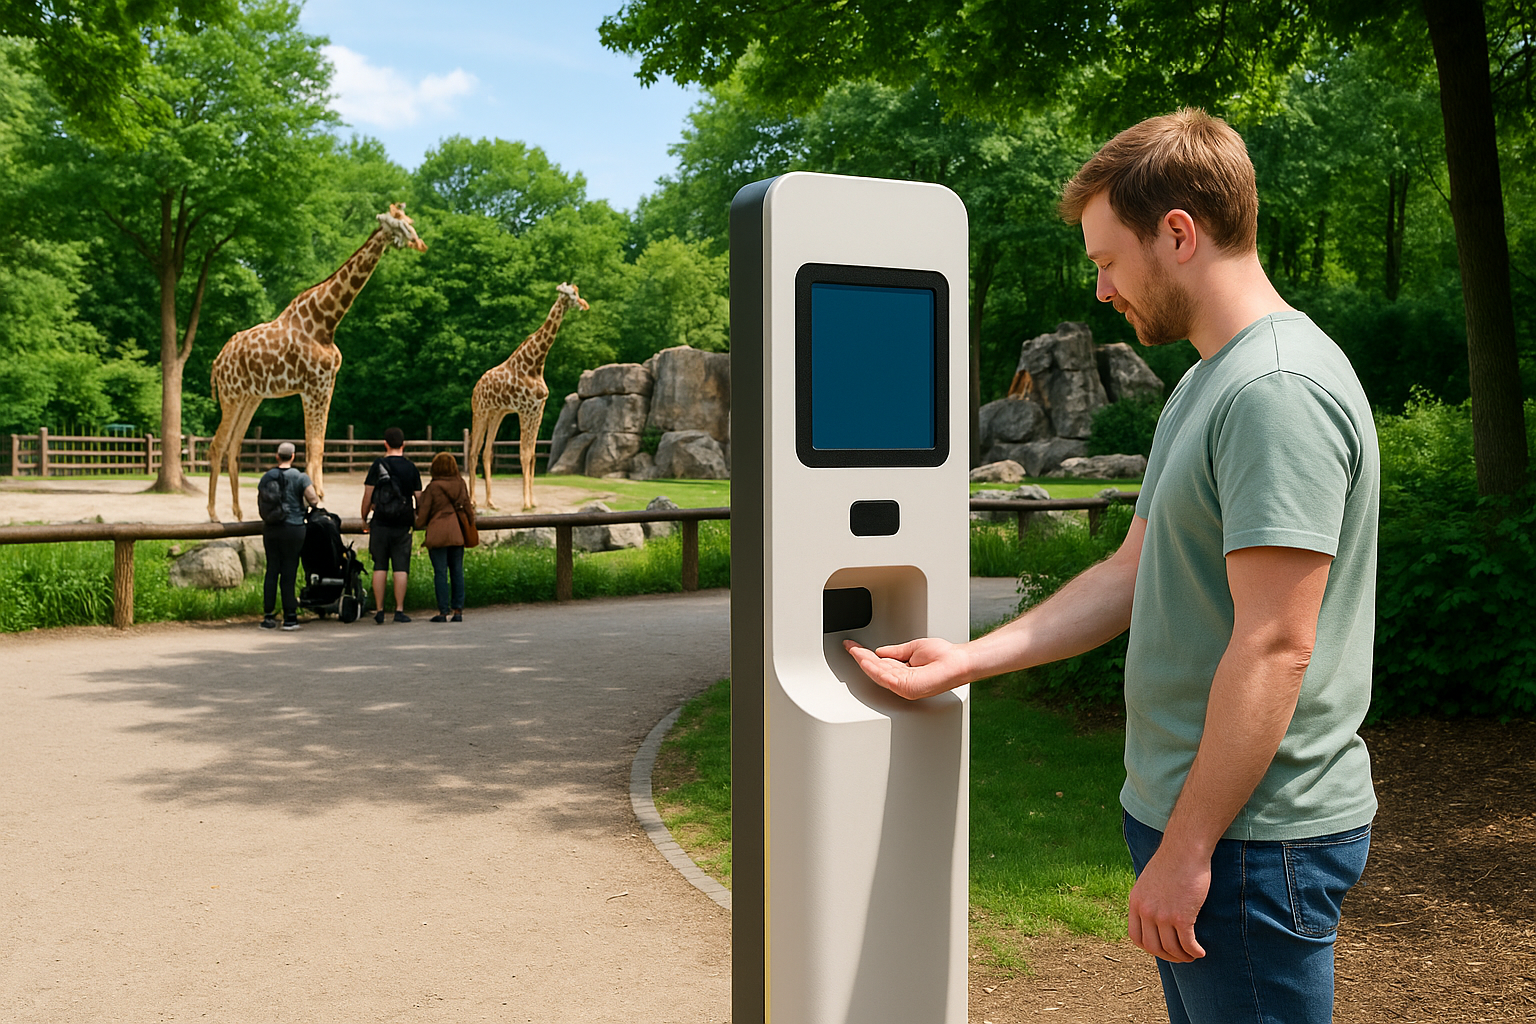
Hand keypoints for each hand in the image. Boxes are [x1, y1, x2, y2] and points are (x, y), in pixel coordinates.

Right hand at [842, 637, 971, 699]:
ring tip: (855, 650)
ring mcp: (904, 686)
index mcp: (904, 672)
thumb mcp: (913, 648)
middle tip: (850, 647)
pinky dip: (873, 666)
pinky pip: (885, 676)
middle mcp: (903, 681)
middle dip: (861, 658)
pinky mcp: (907, 687)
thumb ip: (895, 652)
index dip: (865, 655)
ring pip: (877, 673)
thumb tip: (880, 651)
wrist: (958, 661)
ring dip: (864, 661)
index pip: (880, 665)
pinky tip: (865, 657)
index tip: (854, 647)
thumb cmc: (945, 657)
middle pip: (876, 670)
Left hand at [1127, 845, 1209, 962]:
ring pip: (1171, 948)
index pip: (1135, 936)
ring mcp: (1162, 915)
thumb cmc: (1172, 862)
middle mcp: (1146, 911)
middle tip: (1180, 956)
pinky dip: (1194, 952)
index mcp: (1136, 902)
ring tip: (1192, 955)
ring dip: (1183, 956)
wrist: (1185, 850)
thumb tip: (1155, 916)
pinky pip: (1187, 944)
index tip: (1161, 948)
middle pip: (1152, 947)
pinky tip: (1200, 952)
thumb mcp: (1150, 881)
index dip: (1149, 947)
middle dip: (1167, 956)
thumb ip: (1149, 899)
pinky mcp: (1181, 917)